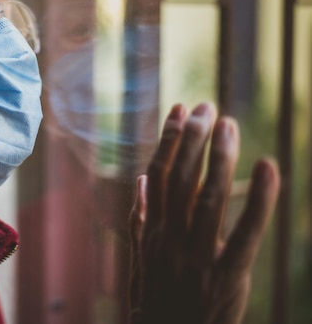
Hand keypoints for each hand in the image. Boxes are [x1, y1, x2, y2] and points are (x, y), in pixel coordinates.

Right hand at [128, 102, 279, 323]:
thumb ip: (139, 221)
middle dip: (193, 137)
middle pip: (181, 177)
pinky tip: (268, 166)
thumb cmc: (158, 303)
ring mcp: (196, 257)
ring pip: (207, 196)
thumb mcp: (141, 263)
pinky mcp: (227, 276)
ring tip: (229, 124)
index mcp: (152, 233)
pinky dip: (258, 198)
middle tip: (207, 105)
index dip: (169, 140)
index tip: (179, 109)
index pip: (158, 174)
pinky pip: (246, 231)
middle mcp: (170, 239)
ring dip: (219, 155)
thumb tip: (140, 182)